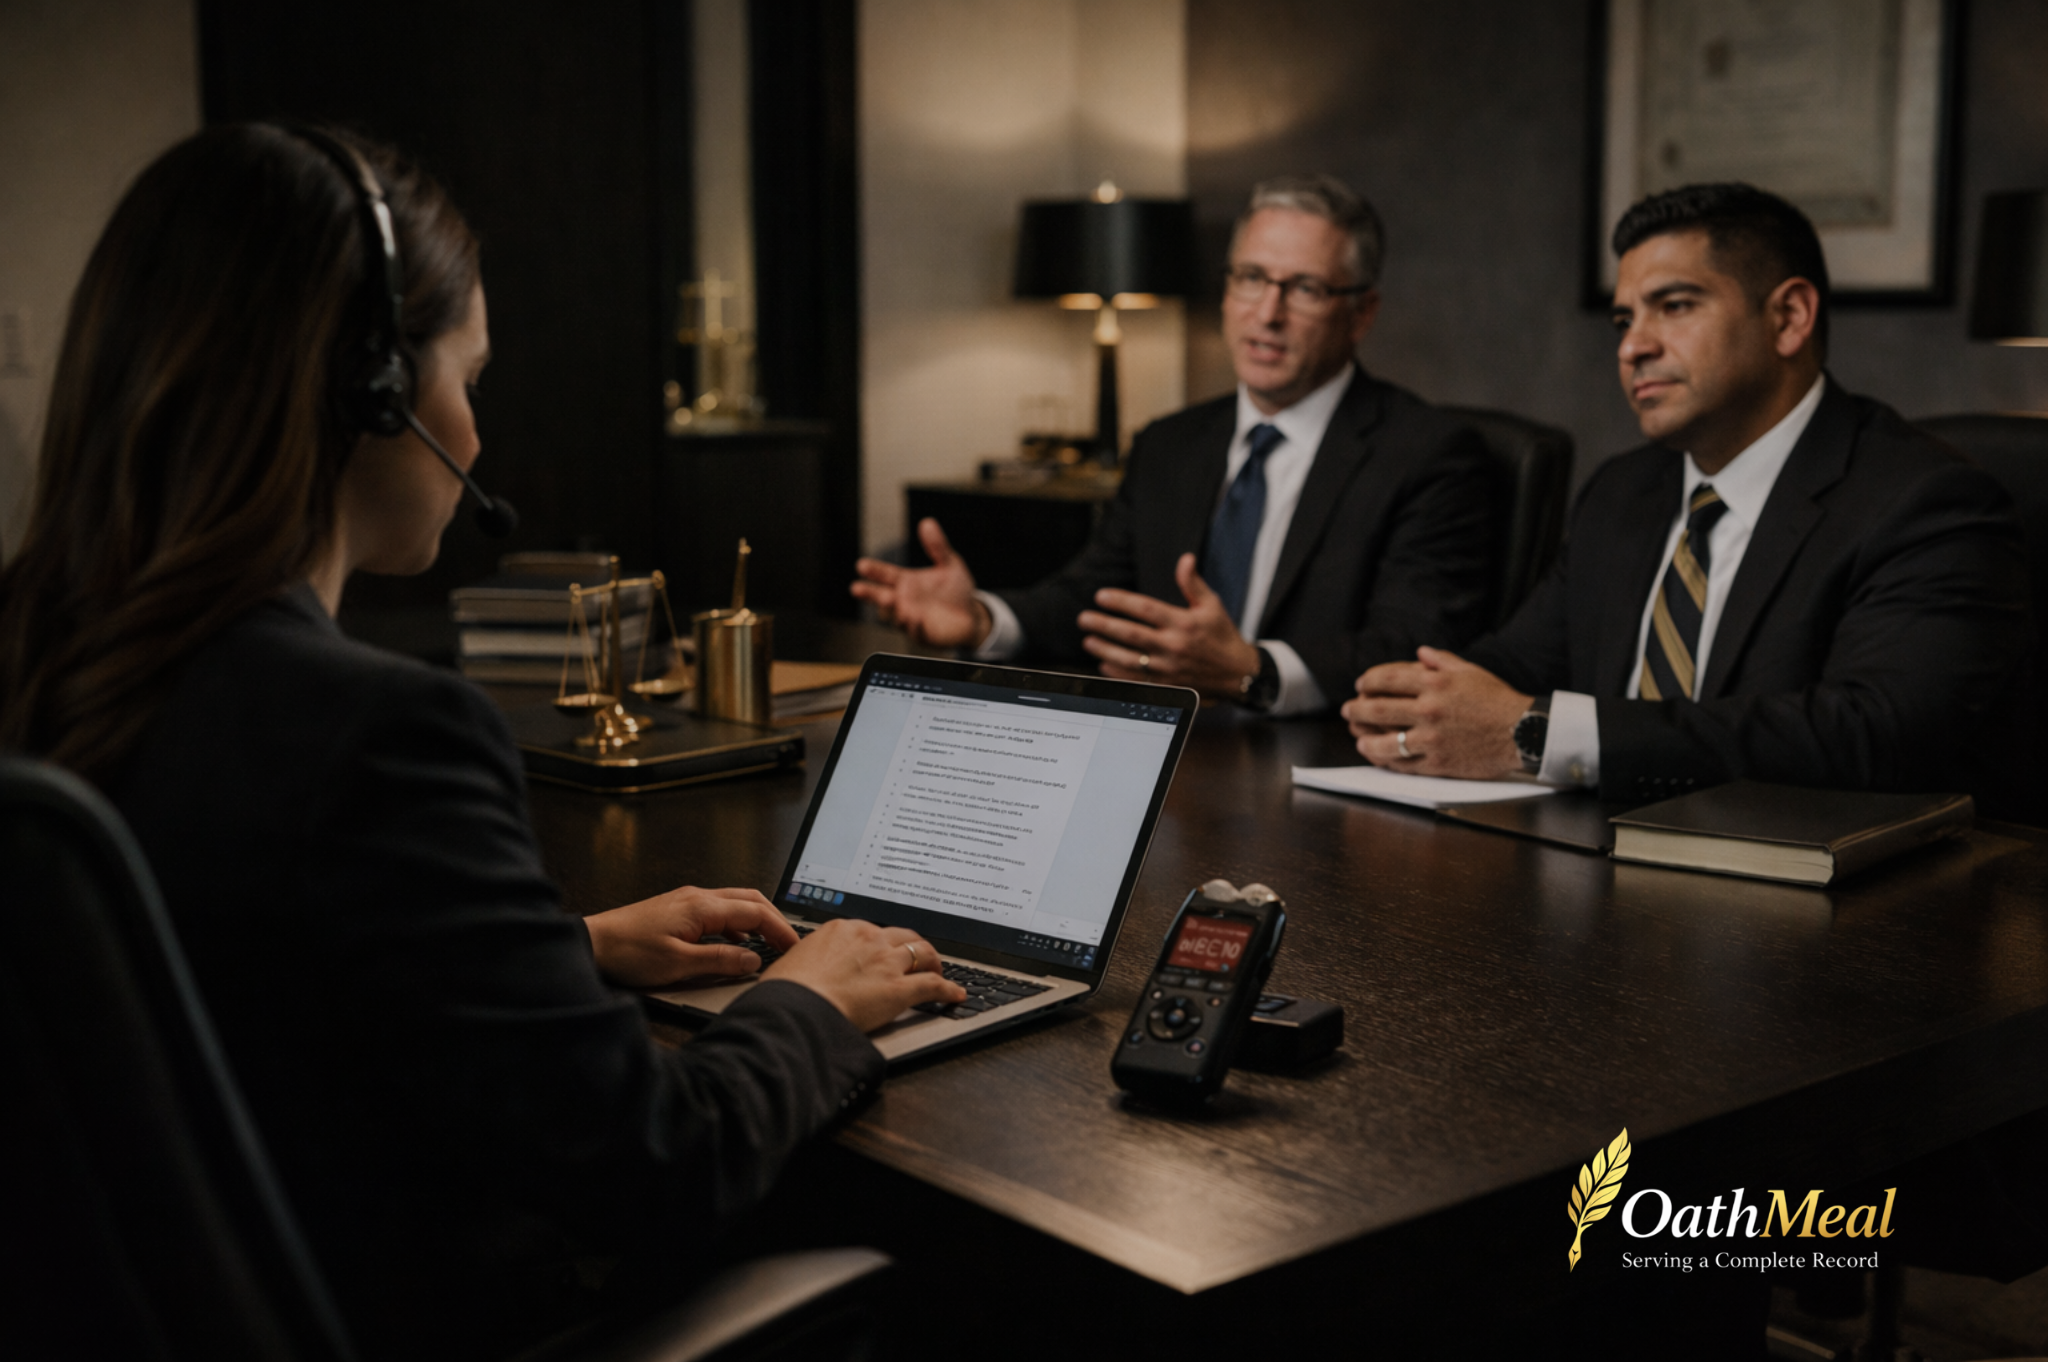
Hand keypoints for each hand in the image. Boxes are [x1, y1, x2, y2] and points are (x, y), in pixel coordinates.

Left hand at [583, 886, 799, 987]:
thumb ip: (720, 961)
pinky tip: (735, 944)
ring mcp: (687, 901)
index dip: (779, 930)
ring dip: (756, 920)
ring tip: (769, 942)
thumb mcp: (679, 964)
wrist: (593, 943)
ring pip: (734, 903)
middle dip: (774, 919)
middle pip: (750, 900)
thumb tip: (752, 961)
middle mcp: (697, 897)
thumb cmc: (629, 951)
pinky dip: (736, 924)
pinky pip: (718, 910)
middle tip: (789, 942)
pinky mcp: (678, 909)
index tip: (794, 946)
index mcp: (702, 906)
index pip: (754, 913)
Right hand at [764, 918, 965, 1031]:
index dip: (883, 942)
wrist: (796, 1007)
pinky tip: (955, 993)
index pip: (872, 930)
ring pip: (922, 953)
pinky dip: (948, 989)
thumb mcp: (793, 960)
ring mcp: (886, 962)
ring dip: (933, 961)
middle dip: (912, 946)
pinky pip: (933, 985)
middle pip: (902, 936)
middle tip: (917, 957)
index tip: (884, 950)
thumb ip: (810, 956)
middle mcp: (869, 939)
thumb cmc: (788, 989)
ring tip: (937, 970)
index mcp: (842, 929)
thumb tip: (805, 963)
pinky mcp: (899, 989)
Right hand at [850, 518, 990, 648]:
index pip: (885, 575)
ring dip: (892, 609)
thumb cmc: (955, 590)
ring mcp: (912, 618)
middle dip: (870, 593)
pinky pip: (917, 631)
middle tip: (857, 588)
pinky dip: (915, 626)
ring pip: (897, 615)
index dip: (874, 570)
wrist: (971, 616)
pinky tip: (915, 618)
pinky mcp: (924, 633)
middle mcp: (905, 601)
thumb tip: (928, 523)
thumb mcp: (950, 564)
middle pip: (882, 597)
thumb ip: (937, 546)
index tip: (861, 565)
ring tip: (889, 599)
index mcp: (906, 582)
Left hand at [1077, 554, 1262, 697]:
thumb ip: (1193, 584)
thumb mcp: (1212, 606)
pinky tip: (1103, 664)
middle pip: (1131, 634)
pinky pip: (1136, 680)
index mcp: (1184, 623)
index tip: (1101, 596)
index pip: (1146, 609)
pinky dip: (1117, 673)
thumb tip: (1185, 559)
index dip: (1121, 602)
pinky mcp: (1167, 686)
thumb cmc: (1223, 637)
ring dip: (1105, 650)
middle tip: (1084, 619)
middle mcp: (1174, 646)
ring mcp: (1169, 668)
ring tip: (1088, 641)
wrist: (1238, 675)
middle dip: (1104, 625)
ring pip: (1129, 659)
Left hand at [1341, 646, 1530, 778]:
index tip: (1361, 685)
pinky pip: (1403, 764)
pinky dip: (1387, 761)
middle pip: (1377, 710)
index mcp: (1435, 684)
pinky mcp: (1438, 763)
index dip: (1368, 681)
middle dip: (1356, 710)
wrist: (1525, 732)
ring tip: (1358, 738)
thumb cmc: (1499, 700)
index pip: (1388, 679)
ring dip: (1365, 740)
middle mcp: (1429, 710)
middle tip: (1348, 710)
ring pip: (1384, 742)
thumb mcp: (1471, 672)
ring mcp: (1431, 739)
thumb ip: (1441, 661)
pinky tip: (1379, 757)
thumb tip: (1420, 653)